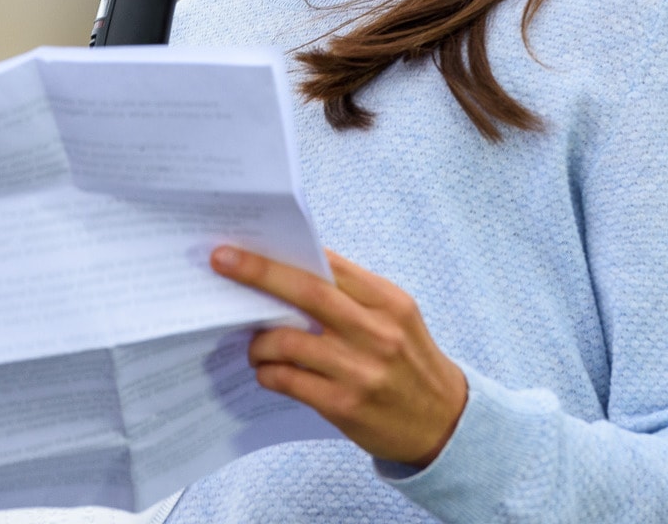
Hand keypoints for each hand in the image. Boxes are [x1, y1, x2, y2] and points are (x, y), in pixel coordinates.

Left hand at [210, 245, 467, 466]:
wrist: (445, 423)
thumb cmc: (408, 361)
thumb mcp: (395, 318)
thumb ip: (352, 294)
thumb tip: (290, 267)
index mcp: (388, 301)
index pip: (329, 265)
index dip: (284, 254)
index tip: (245, 245)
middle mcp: (377, 332)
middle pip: (308, 293)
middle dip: (259, 274)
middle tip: (221, 261)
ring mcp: (361, 370)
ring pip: (290, 342)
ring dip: (259, 340)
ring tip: (254, 345)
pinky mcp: (345, 405)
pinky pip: (289, 381)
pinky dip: (269, 373)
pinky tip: (267, 372)